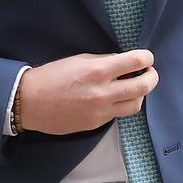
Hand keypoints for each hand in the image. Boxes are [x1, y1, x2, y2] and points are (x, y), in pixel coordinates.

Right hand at [18, 50, 158, 134]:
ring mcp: (100, 111)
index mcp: (99, 71)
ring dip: (139, 94)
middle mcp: (103, 93)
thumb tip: (125, 62)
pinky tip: (114, 97)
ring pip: (136, 105)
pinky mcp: (96, 124)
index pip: (137, 62)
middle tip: (149, 72)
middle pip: (144, 87)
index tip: (146, 58)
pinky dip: (121, 104)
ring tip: (133, 86)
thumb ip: (106, 61)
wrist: (30, 102)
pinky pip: (118, 114)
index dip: (147, 58)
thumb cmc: (54, 76)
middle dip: (152, 77)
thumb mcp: (81, 59)